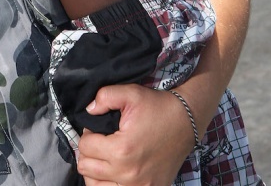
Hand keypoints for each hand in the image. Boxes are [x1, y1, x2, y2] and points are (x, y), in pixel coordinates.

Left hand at [77, 84, 191, 184]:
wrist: (186, 122)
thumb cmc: (158, 107)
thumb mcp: (130, 93)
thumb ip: (104, 97)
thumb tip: (88, 110)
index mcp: (122, 149)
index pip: (85, 147)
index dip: (87, 134)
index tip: (97, 129)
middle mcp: (129, 174)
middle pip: (86, 169)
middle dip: (88, 152)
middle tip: (100, 141)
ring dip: (95, 171)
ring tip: (103, 157)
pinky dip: (109, 184)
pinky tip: (113, 172)